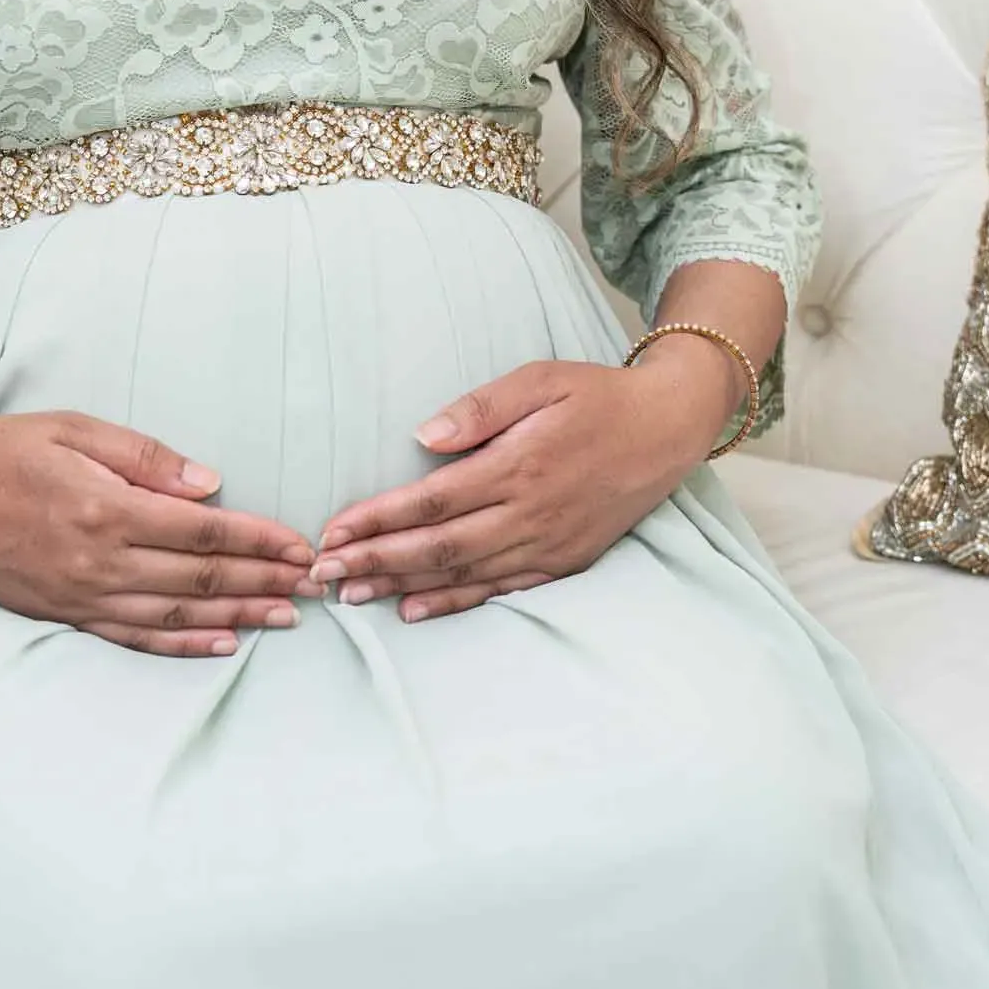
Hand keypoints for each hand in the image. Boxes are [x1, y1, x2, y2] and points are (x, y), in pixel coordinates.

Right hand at [0, 406, 319, 656]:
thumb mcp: (72, 429)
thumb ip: (144, 457)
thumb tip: (209, 484)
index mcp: (108, 508)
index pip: (205, 529)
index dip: (260, 540)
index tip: (302, 545)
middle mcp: (101, 561)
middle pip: (201, 575)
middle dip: (264, 580)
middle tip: (316, 586)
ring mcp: (82, 595)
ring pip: (177, 612)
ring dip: (237, 615)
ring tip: (285, 617)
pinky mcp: (64, 613)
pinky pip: (135, 635)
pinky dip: (183, 643)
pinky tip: (219, 643)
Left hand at [306, 346, 733, 623]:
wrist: (666, 429)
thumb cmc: (596, 395)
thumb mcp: (540, 379)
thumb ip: (481, 408)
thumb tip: (424, 436)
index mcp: (519, 465)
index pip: (433, 501)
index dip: (379, 519)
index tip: (333, 531)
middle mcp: (530, 514)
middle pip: (439, 548)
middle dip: (376, 561)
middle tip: (322, 575)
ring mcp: (547, 545)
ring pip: (463, 575)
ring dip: (403, 586)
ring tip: (352, 595)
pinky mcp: (562, 562)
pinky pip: (499, 591)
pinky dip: (454, 603)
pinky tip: (415, 610)